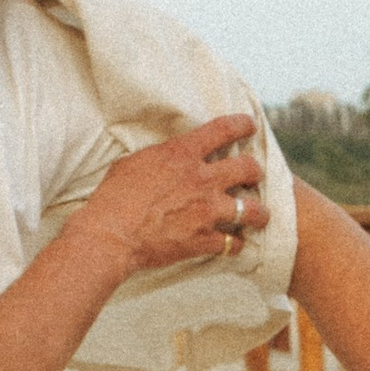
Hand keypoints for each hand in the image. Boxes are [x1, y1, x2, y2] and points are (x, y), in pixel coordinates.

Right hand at [71, 113, 269, 280]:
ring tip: (259, 216)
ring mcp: (206, 211)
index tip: (249, 127)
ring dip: (258, 212)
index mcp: (183, 154)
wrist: (110, 236)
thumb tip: (164, 158)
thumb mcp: (135, 162)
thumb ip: (159, 157)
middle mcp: (202, 179)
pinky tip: (234, 245)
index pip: (223, 130)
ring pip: (251, 209)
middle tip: (253, 177)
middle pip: (248, 168)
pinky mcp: (203, 240)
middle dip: (255, 172)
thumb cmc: (113, 198)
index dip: (242, 125)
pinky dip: (235, 245)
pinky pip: (232, 244)